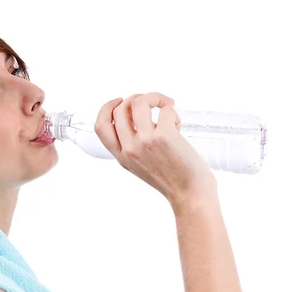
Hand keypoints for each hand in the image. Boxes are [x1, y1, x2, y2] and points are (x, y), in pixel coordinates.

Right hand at [94, 93, 216, 203]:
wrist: (190, 194)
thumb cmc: (172, 180)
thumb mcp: (141, 166)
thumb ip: (134, 145)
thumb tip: (139, 117)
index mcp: (122, 156)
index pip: (101, 126)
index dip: (107, 108)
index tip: (119, 100)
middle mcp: (129, 148)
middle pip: (120, 109)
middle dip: (137, 97)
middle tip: (153, 103)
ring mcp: (145, 142)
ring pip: (139, 102)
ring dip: (155, 97)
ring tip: (166, 106)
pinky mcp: (164, 136)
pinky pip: (165, 110)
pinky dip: (172, 112)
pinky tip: (178, 125)